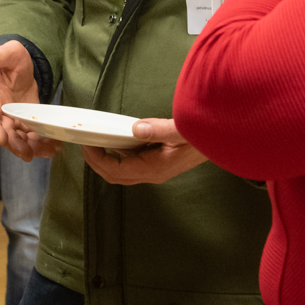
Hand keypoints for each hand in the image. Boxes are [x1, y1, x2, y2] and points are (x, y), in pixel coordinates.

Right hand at [0, 41, 58, 160]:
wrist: (22, 68)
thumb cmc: (12, 60)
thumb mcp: (9, 53)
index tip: (1, 139)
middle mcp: (1, 114)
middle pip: (5, 134)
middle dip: (15, 145)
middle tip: (26, 154)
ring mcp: (14, 120)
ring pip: (20, 140)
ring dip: (32, 148)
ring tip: (48, 152)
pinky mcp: (27, 123)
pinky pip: (33, 137)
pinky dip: (43, 143)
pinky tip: (55, 146)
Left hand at [81, 118, 204, 185]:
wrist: (220, 141)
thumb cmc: (202, 137)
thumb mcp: (182, 130)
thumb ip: (159, 129)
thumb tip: (136, 129)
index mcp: (155, 168)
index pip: (117, 170)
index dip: (97, 160)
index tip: (86, 145)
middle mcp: (152, 173)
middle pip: (115, 175)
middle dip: (96, 162)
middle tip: (84, 144)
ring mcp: (155, 170)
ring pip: (122, 171)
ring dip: (105, 160)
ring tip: (94, 141)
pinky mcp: (157, 164)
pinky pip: (130, 164)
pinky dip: (117, 155)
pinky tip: (115, 140)